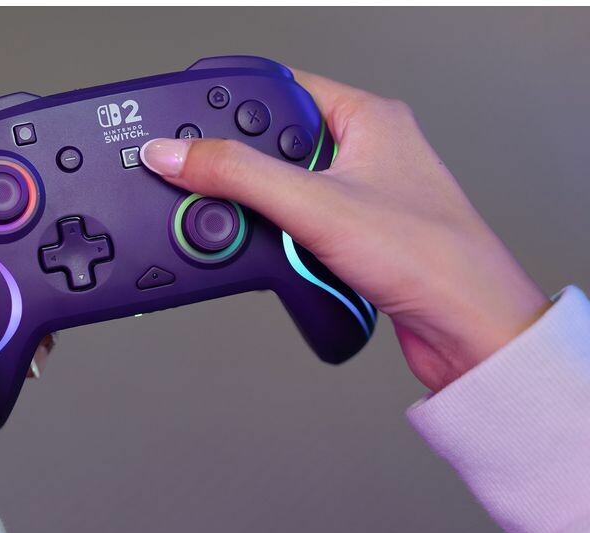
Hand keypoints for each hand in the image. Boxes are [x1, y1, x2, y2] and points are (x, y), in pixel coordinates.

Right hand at [141, 69, 549, 391]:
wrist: (468, 331)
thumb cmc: (431, 257)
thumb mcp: (316, 206)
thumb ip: (239, 175)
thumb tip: (179, 154)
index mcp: (368, 117)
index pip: (281, 87)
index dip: (233, 102)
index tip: (190, 123)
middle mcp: (366, 151)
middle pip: (276, 145)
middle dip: (245, 175)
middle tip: (223, 192)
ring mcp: (361, 197)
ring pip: (284, 191)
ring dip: (267, 217)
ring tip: (277, 239)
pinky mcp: (355, 238)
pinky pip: (299, 228)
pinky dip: (284, 243)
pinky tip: (289, 259)